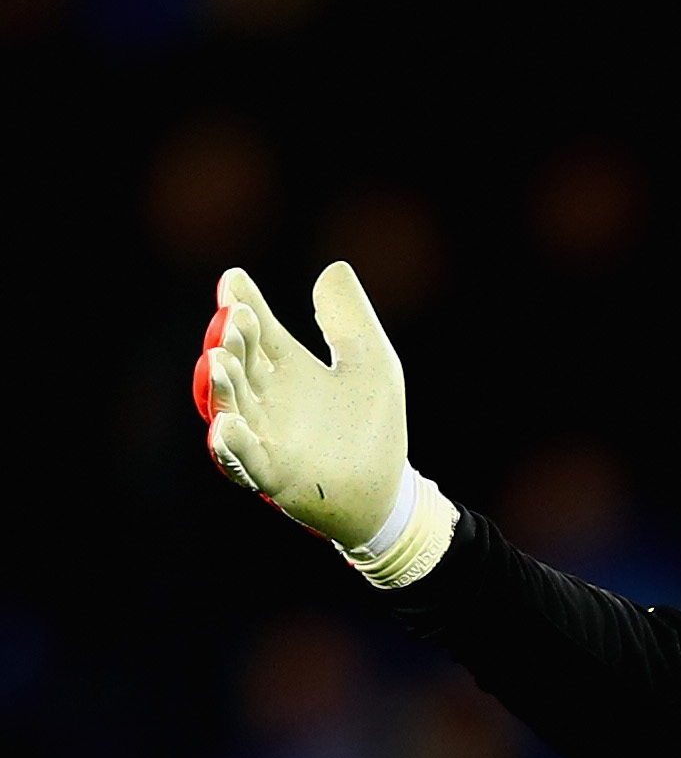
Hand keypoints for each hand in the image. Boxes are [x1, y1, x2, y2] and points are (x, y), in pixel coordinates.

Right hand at [195, 261, 409, 548]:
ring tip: (218, 359)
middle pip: (241, 363)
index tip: (234, 280)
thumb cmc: (372, 425)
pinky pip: (244, 458)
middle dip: (232, 340)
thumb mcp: (372, 362)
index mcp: (288, 368)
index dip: (244, 304)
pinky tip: (226, 425)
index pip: (259, 330)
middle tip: (234, 316)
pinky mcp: (270, 473)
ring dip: (222, 384)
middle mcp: (267, 398)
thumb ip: (350, 320)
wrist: (386, 488)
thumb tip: (332, 269)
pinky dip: (231, 444)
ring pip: (232, 406)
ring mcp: (264, 434)